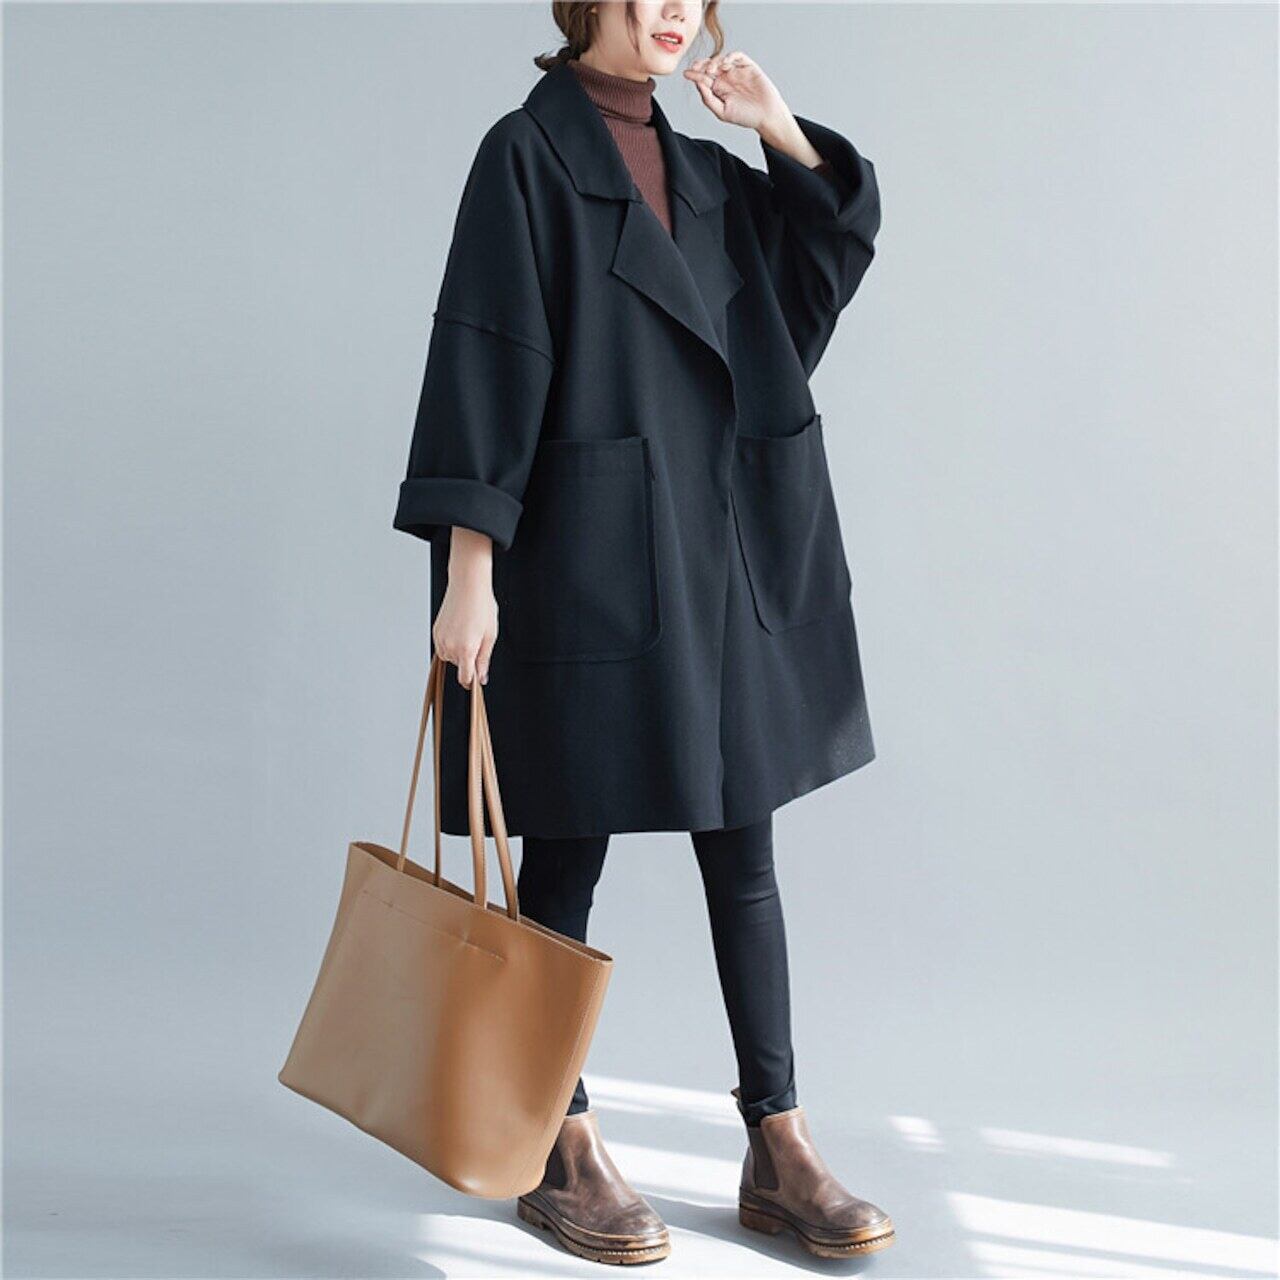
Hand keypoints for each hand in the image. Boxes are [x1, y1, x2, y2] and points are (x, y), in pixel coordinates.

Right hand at [433, 528, 497, 687]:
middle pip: (458, 667)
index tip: (476, 679)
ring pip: (449, 657)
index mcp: (466, 649)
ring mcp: (440, 639)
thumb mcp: (490, 636)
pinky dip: (451, 643)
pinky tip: (461, 629)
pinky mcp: (436, 631)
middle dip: (468, 661)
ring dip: (459, 652)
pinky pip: (442, 646)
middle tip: (478, 642)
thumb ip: (484, 660)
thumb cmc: (482, 606)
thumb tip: (482, 677)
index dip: (472, 681)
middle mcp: (450, 646)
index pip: (465, 678)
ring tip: (469, 633)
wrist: (468, 585)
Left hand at [684, 52, 822, 166]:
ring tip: (711, 70)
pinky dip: (729, 57)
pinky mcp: (747, 66)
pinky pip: (737, 56)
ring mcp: (736, 71)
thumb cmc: (746, 117)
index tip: (686, 73)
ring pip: (721, 59)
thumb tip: (698, 85)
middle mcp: (726, 78)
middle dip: (701, 65)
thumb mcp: (722, 112)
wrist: (766, 116)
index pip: (703, 78)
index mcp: (718, 89)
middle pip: (710, 66)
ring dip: (714, 62)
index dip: (694, 74)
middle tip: (696, 67)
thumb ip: (708, 99)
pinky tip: (725, 64)